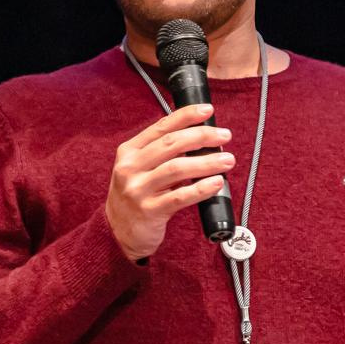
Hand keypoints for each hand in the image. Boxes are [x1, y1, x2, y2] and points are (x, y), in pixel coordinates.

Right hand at [105, 103, 233, 263]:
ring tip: (227, 160)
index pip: (160, 127)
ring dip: (207, 162)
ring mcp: (138, 190)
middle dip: (202, 136)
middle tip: (224, 135)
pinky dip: (201, 188)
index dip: (185, 116)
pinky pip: (180, 197)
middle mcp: (130, 168)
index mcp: (129, 152)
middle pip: (171, 144)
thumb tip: (200, 138)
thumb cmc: (136, 197)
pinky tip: (217, 183)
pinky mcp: (149, 211)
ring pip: (177, 168)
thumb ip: (161, 154)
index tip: (207, 110)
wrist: (117, 233)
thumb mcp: (138, 169)